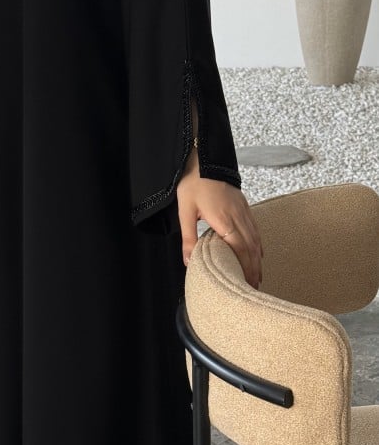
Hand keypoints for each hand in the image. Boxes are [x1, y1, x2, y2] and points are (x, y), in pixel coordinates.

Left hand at [176, 146, 263, 288]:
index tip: (248, 283)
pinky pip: (255, 228)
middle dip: (254, 268)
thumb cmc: (193, 184)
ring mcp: (243, 211)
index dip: (246, 268)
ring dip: (257, 259)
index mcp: (224, 221)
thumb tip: (189, 262)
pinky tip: (259, 252)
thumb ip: (188, 238)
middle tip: (255, 286)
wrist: (204, 158)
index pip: (240, 250)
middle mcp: (238, 217)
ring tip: (258, 275)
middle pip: (251, 248)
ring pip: (255, 239)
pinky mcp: (244, 205)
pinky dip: (258, 243)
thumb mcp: (185, 212)